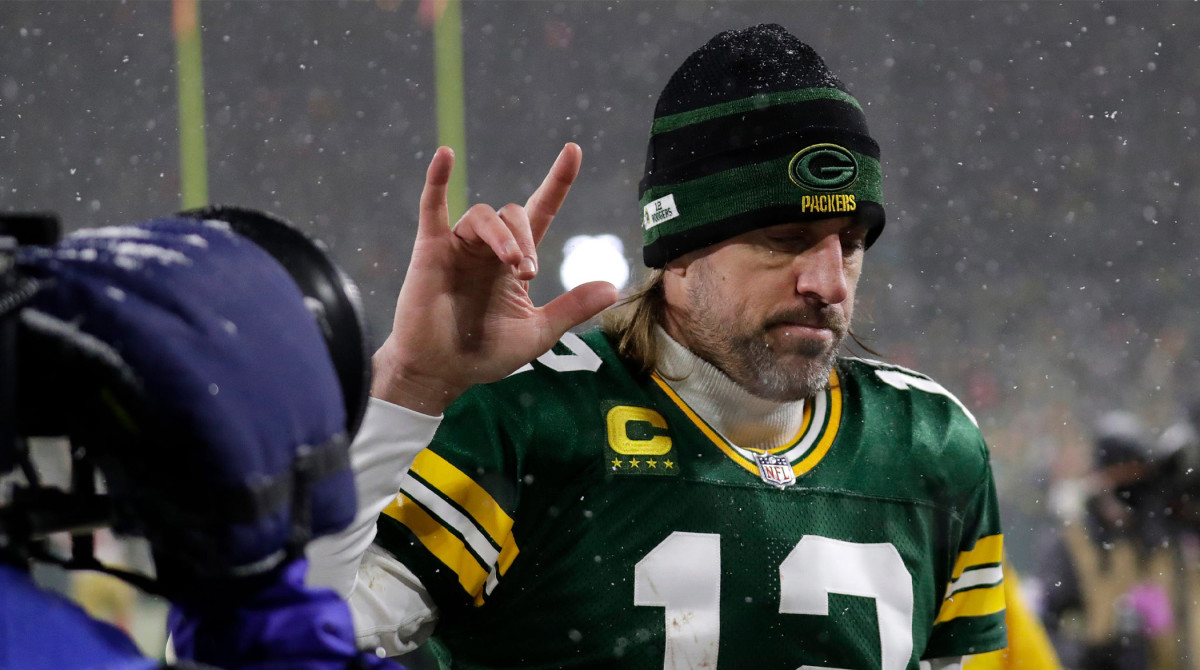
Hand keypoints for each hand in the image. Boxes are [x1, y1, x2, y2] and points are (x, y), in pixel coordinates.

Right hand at [372, 143, 618, 414]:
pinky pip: (432, 206)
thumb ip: (572, 308)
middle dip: (527, 239)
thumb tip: (614, 288)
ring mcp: (459, 246)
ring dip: (503, 236)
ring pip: (484, 215)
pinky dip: (437, 180)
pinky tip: (445, 155)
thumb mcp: (538, 333)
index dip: (557, 182)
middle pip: (514, 214)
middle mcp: (488, 248)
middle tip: (528, 273)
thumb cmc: (485, 354)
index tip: (573, 150)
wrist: (442, 372)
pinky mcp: (430, 250)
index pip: (540, 211)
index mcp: (514, 262)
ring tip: (513, 266)